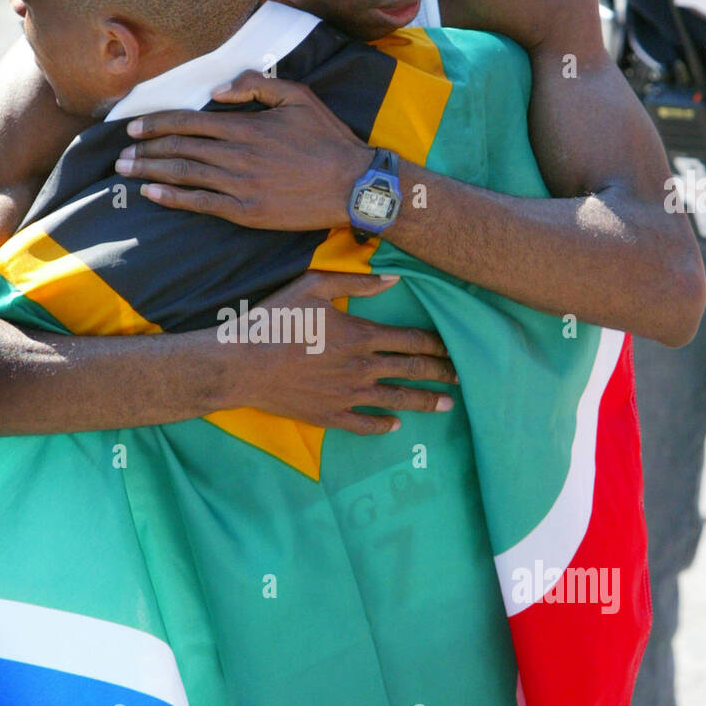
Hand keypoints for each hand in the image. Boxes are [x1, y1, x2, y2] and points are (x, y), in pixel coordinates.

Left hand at [115, 69, 370, 229]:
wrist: (352, 186)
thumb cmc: (328, 139)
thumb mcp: (298, 96)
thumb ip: (256, 84)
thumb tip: (218, 90)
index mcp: (246, 126)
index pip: (189, 122)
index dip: (156, 124)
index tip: (133, 128)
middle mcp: (236, 155)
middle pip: (179, 148)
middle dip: (145, 150)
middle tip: (120, 154)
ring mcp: (239, 186)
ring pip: (184, 174)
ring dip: (151, 172)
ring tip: (126, 171)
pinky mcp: (246, 212)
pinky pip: (201, 204)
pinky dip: (172, 198)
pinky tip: (152, 194)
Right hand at [233, 270, 457, 433]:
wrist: (242, 364)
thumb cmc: (275, 320)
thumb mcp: (312, 286)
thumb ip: (356, 282)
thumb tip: (393, 280)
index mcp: (361, 335)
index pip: (411, 339)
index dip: (437, 344)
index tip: (454, 348)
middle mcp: (362, 367)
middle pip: (412, 370)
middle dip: (441, 373)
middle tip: (462, 377)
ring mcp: (348, 395)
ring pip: (397, 399)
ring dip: (425, 401)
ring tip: (447, 404)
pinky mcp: (330, 415)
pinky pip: (365, 424)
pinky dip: (383, 425)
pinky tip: (396, 425)